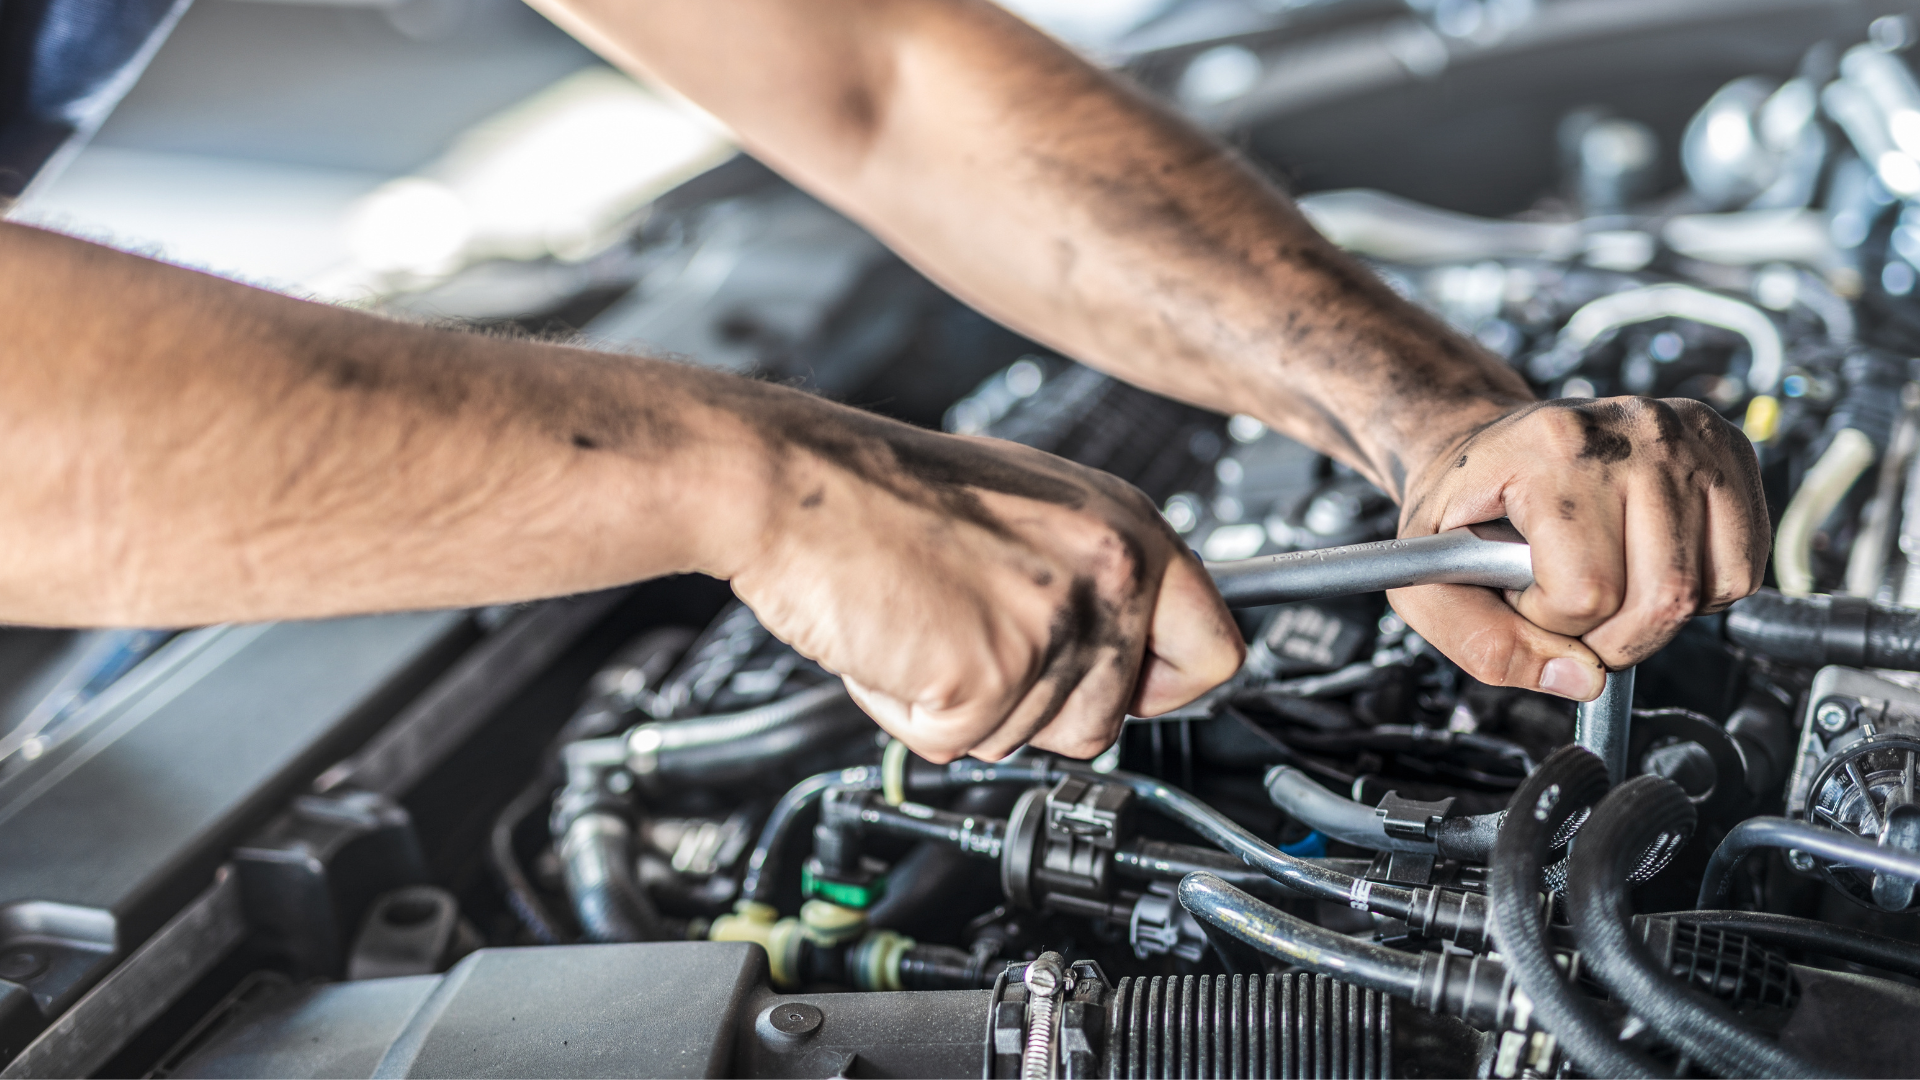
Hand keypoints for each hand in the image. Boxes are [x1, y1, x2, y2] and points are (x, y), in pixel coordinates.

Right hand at [720, 398, 1243, 761]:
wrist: (792, 482)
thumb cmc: (884, 491)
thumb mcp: (1028, 509)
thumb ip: (1088, 577)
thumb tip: (1121, 651)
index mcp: (1127, 527)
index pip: (1214, 652)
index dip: (1159, 688)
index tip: (1125, 692)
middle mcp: (1108, 573)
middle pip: (1108, 723)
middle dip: (1033, 707)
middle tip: (971, 641)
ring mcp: (1053, 627)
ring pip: (1024, 740)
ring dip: (963, 707)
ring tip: (923, 624)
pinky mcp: (988, 675)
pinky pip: (953, 744)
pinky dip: (908, 712)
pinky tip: (892, 643)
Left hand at [1389, 396, 1768, 700]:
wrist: (1484, 448)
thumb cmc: (1461, 509)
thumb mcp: (1429, 580)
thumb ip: (1483, 643)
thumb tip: (1583, 680)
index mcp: (1554, 448)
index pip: (1587, 591)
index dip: (1550, 620)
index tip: (1523, 593)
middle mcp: (1634, 431)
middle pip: (1662, 596)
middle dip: (1609, 636)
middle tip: (1568, 605)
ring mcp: (1690, 436)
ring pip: (1705, 590)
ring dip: (1653, 615)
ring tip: (1604, 578)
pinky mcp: (1729, 450)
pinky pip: (1743, 567)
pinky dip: (1699, 592)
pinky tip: (1647, 564)